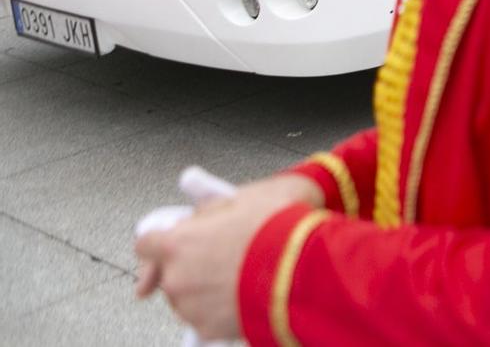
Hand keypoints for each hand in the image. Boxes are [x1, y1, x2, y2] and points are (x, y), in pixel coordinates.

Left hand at [134, 173, 318, 338]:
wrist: (307, 267)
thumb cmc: (279, 227)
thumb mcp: (245, 196)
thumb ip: (212, 208)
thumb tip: (203, 212)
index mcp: (178, 242)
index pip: (146, 244)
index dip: (160, 241)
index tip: (169, 244)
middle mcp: (177, 278)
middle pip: (169, 273)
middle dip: (189, 265)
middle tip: (221, 257)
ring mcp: (191, 308)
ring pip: (187, 297)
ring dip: (204, 288)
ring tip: (240, 275)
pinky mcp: (210, 330)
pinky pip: (206, 317)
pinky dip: (220, 308)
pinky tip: (245, 293)